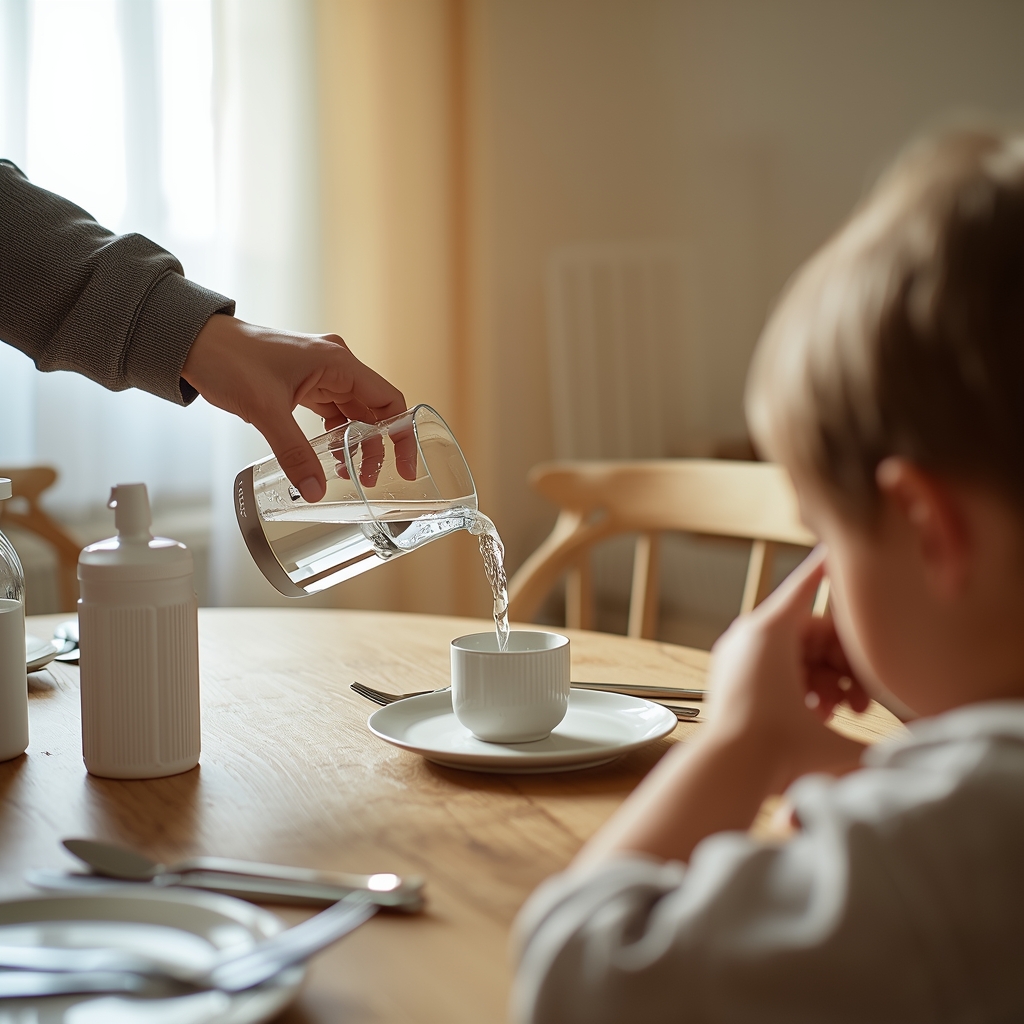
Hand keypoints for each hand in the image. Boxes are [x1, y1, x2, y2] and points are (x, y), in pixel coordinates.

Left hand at [182, 315, 406, 500]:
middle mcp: (335, 364)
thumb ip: (295, 455)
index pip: (388, 400)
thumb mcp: (266, 412)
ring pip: (353, 413)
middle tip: (368, 480)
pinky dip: (335, 436)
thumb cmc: (230, 360)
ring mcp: (320, 373)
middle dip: (375, 447)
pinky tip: (329, 458)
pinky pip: (332, 412)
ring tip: (348, 474)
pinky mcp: (304, 382)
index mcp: (338, 362)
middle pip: (373, 410)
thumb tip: (314, 491)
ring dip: (354, 444)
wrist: (194, 342)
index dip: (401, 435)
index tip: (406, 465)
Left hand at [706, 548, 866, 791]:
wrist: (727, 771)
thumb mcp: (835, 737)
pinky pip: (774, 666)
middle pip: (811, 631)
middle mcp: (750, 634)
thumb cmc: (777, 747)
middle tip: (862, 699)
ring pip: (795, 653)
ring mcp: (736, 654)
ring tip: (839, 711)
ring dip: (825, 679)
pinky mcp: (731, 674)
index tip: (840, 542)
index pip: (808, 583)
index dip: (829, 565)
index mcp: (773, 630)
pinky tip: (818, 713)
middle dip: (844, 663)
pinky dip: (800, 684)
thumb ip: (881, 738)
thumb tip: (923, 743)